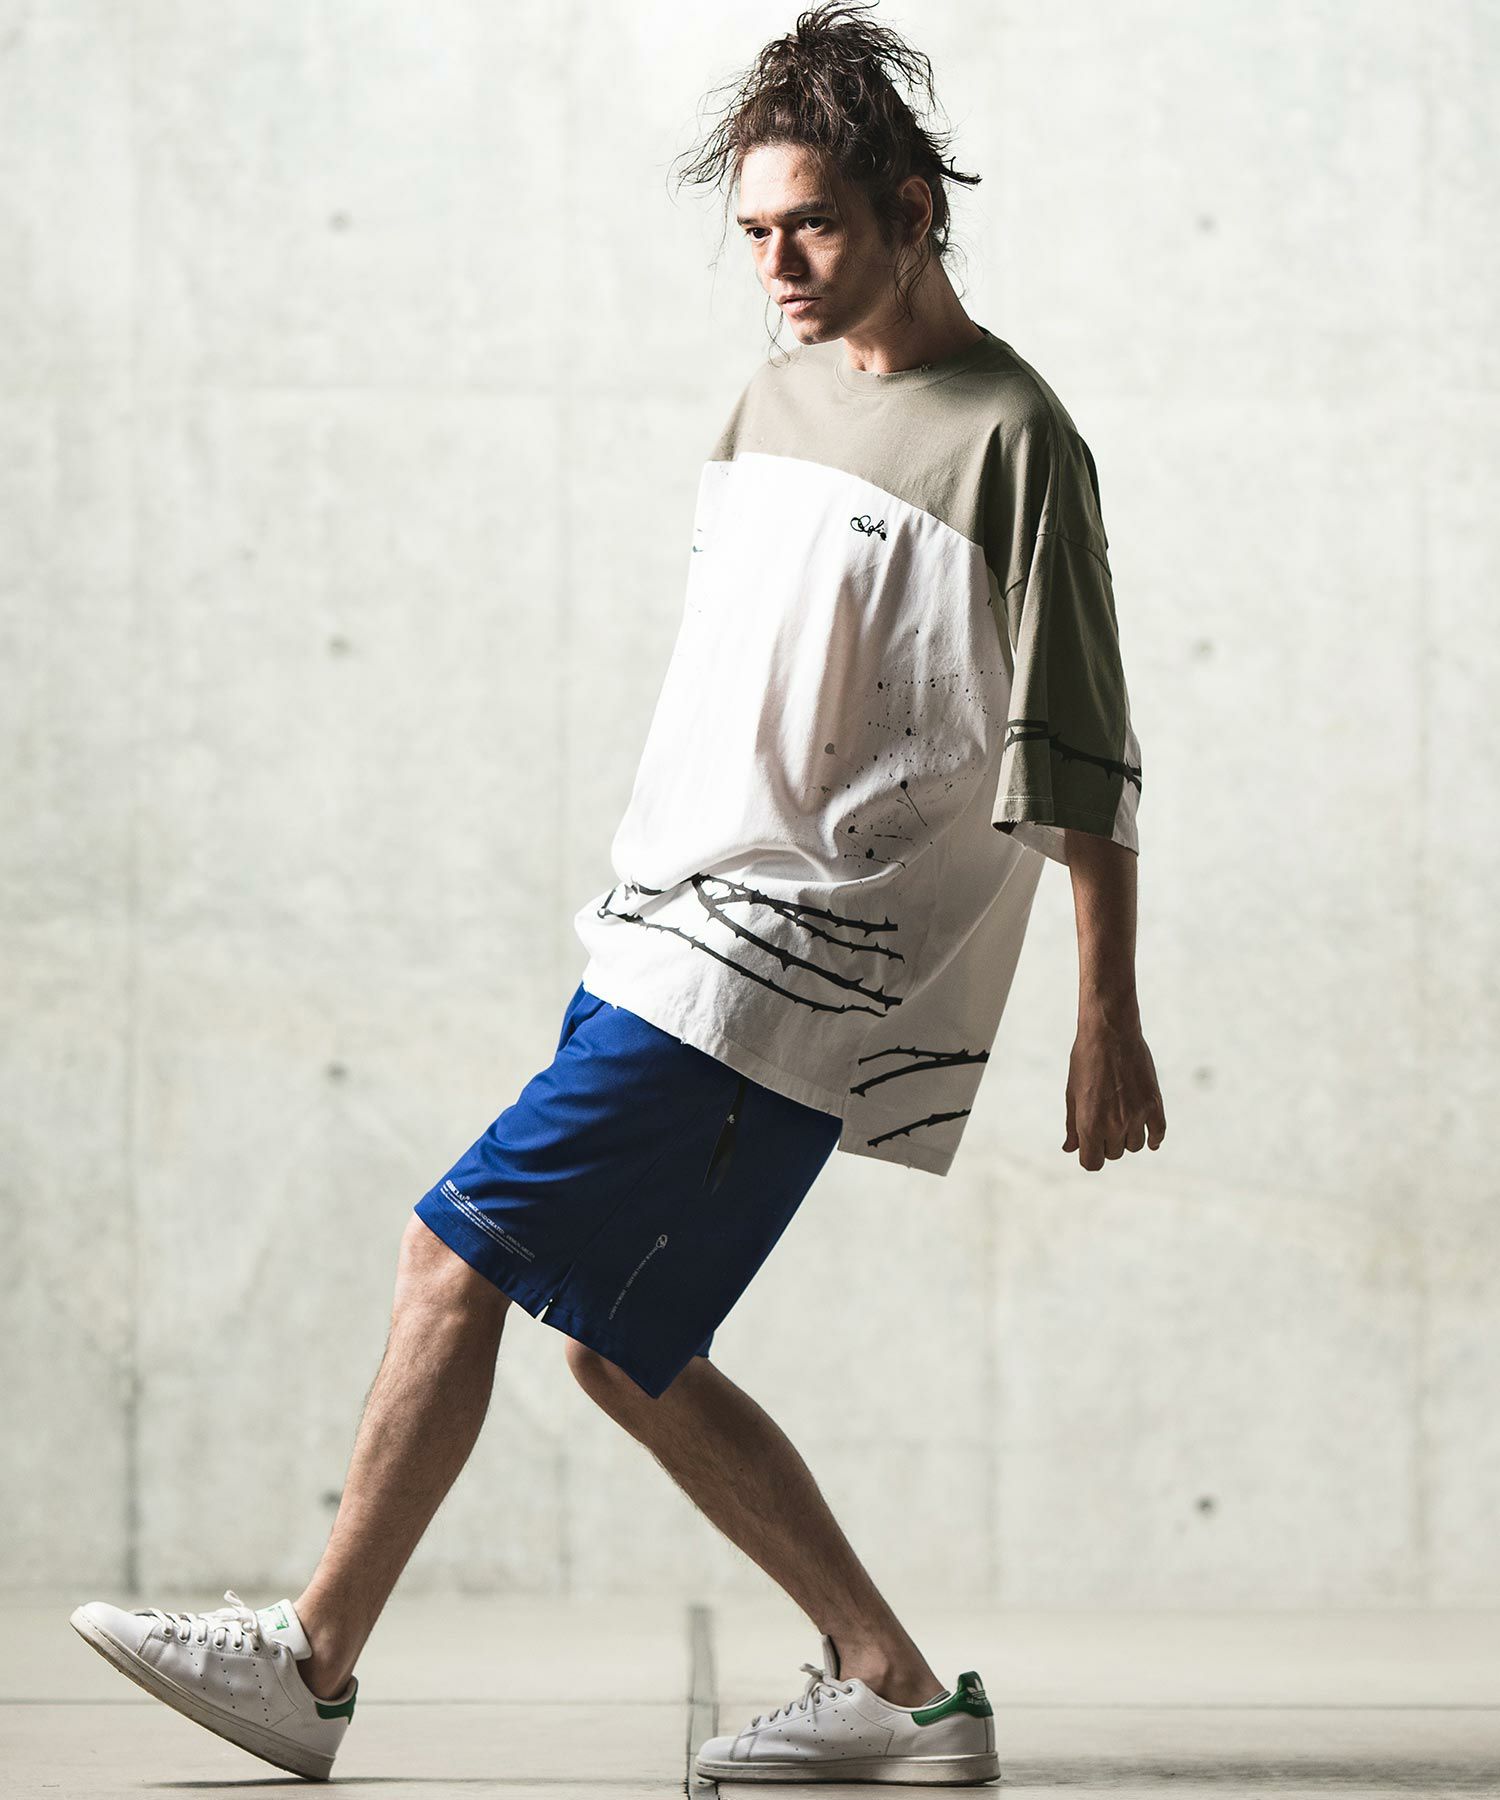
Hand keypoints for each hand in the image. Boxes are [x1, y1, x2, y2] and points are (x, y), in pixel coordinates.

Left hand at [1062, 1015, 1164, 1170]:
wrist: (1110, 1033)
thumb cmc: (1085, 1061)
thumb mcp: (1072, 1094)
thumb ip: (1073, 1125)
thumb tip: (1069, 1149)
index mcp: (1089, 1124)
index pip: (1092, 1163)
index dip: (1090, 1156)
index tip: (1090, 1146)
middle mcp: (1114, 1125)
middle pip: (1114, 1153)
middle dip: (1107, 1142)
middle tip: (1104, 1119)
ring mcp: (1137, 1116)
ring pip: (1134, 1145)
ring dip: (1127, 1137)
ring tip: (1121, 1115)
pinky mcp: (1154, 1105)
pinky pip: (1158, 1134)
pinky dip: (1154, 1139)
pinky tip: (1149, 1138)